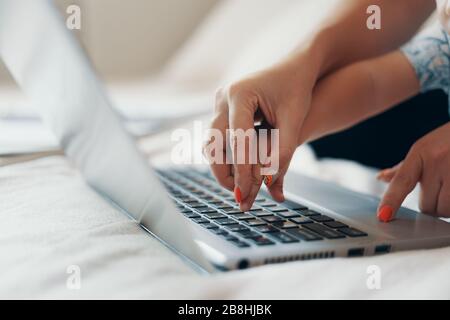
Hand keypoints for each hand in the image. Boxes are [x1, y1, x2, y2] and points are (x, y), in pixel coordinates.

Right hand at [204, 55, 318, 210]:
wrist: (295, 66)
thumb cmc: (297, 88)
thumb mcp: (294, 119)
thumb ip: (282, 152)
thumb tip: (271, 187)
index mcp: (240, 93)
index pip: (238, 139)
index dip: (242, 169)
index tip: (246, 194)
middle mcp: (223, 97)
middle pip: (214, 142)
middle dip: (224, 172)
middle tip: (238, 196)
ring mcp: (220, 102)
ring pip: (212, 143)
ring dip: (223, 167)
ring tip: (240, 188)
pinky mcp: (223, 110)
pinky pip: (219, 139)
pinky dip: (227, 158)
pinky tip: (239, 173)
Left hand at [377, 122, 449, 220]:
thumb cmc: (449, 140)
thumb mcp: (425, 148)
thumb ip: (405, 168)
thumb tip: (381, 178)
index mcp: (421, 152)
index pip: (402, 181)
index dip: (391, 200)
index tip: (383, 215)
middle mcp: (438, 160)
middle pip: (426, 205)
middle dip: (433, 203)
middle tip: (442, 189)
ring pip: (445, 210)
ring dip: (448, 207)